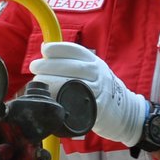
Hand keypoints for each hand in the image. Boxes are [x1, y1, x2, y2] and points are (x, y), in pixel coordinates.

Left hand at [29, 41, 148, 146]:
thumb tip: (45, 48)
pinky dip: (64, 100)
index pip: (76, 51)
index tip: (45, 50)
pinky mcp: (98, 108)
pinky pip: (79, 103)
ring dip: (53, 83)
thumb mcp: (91, 71)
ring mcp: (99, 91)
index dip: (59, 48)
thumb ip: (71, 61)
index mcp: (95, 62)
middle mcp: (98, 74)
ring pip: (74, 84)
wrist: (126, 112)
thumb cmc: (101, 89)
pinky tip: (52, 99)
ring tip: (39, 82)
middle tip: (34, 67)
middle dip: (50, 66)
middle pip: (73, 67)